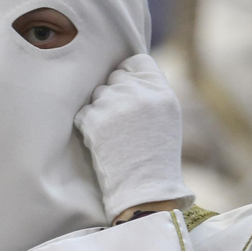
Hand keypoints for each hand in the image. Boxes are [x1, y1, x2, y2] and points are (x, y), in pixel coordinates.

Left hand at [74, 53, 192, 223]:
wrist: (144, 189)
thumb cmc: (156, 155)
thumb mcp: (167, 117)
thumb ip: (150, 91)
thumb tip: (124, 72)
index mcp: (161, 92)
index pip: (138, 61)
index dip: (130, 73)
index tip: (128, 87)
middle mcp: (139, 94)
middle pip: (115, 74)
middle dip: (115, 92)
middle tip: (121, 118)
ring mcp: (115, 105)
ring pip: (98, 92)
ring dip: (101, 108)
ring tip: (114, 133)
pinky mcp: (95, 119)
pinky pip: (84, 111)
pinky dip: (89, 124)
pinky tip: (103, 141)